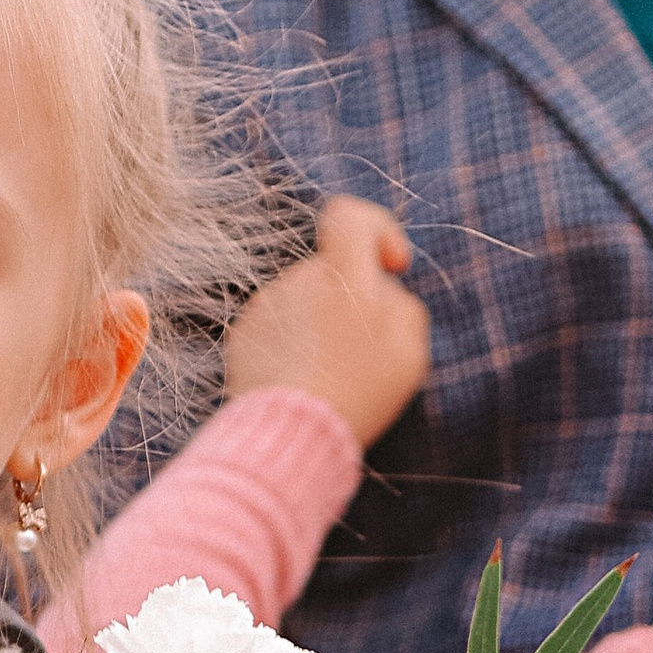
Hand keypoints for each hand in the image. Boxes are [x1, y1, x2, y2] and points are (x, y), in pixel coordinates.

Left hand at [223, 195, 429, 447]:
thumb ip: (402, 305)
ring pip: (305, 300)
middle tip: (365, 351)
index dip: (377, 229)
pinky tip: (303, 381)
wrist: (290, 435)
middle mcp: (298, 280)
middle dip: (352, 298)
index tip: (390, 266)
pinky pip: (278, 326)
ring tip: (331, 375)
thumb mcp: (409, 352)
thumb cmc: (358, 394)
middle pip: (333, 269)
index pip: (349, 216)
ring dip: (321, 325)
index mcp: (341, 275)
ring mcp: (265, 305)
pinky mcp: (242, 333)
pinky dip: (293, 345)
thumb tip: (382, 289)